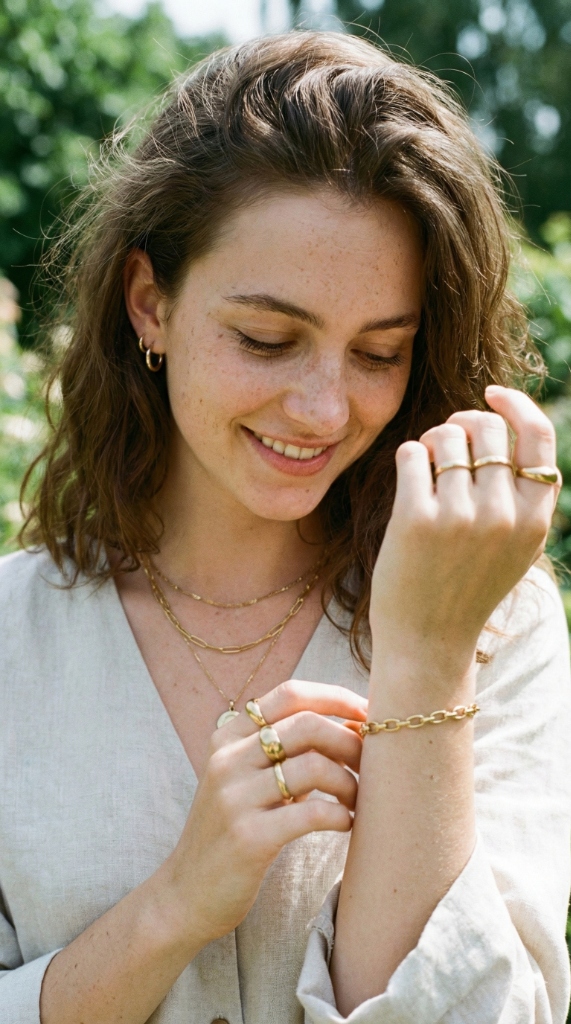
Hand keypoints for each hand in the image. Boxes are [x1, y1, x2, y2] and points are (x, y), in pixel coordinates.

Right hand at [158, 681, 366, 951]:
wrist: (185, 895)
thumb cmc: (232, 831)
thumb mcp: (246, 779)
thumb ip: (284, 751)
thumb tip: (352, 728)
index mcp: (228, 737)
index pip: (290, 695)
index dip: (336, 699)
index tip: (368, 714)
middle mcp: (228, 759)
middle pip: (307, 725)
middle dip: (351, 740)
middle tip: (371, 764)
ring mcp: (235, 797)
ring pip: (313, 766)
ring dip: (349, 782)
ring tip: (357, 800)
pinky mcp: (248, 838)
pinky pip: (311, 814)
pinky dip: (341, 815)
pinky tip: (346, 824)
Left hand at [369, 386, 559, 683]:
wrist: (427, 641)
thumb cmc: (466, 586)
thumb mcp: (514, 546)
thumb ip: (522, 495)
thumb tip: (504, 420)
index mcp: (534, 521)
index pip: (538, 438)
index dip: (517, 405)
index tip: (492, 393)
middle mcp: (503, 516)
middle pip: (488, 428)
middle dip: (463, 423)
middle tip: (447, 442)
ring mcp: (459, 518)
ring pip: (447, 436)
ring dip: (433, 440)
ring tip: (427, 465)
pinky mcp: (416, 520)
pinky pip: (412, 453)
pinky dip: (409, 456)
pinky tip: (409, 478)